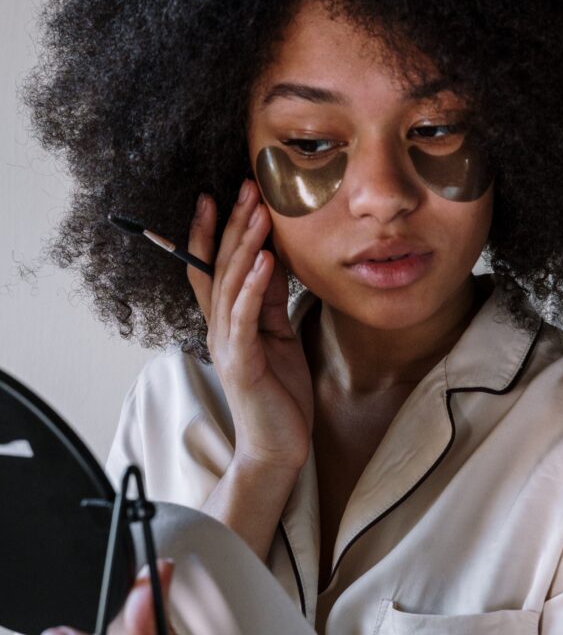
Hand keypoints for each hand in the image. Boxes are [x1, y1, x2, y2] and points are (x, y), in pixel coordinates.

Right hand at [187, 186, 313, 472]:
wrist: (278, 448)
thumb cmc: (279, 395)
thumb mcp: (278, 336)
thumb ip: (271, 301)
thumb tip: (273, 259)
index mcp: (226, 323)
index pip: (210, 268)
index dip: (212, 232)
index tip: (222, 194)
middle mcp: (219, 329)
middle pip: (218, 266)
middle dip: (232, 224)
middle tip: (246, 187)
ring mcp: (227, 345)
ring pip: (229, 284)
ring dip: (245, 245)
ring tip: (260, 212)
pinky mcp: (242, 362)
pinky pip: (245, 316)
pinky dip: (255, 286)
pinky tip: (266, 259)